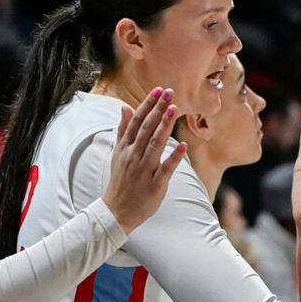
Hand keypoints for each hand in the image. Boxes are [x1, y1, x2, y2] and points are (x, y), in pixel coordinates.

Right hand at [104, 88, 186, 233]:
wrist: (116, 211)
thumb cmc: (121, 180)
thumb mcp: (118, 153)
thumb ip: (123, 130)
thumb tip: (125, 107)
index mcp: (125, 148)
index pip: (136, 121)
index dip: (148, 105)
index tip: (158, 90)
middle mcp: (133, 156)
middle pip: (146, 129)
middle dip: (157, 110)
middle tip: (169, 92)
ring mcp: (143, 170)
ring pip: (154, 145)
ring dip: (164, 127)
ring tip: (174, 109)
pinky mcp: (154, 185)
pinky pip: (165, 169)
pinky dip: (173, 157)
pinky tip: (183, 145)